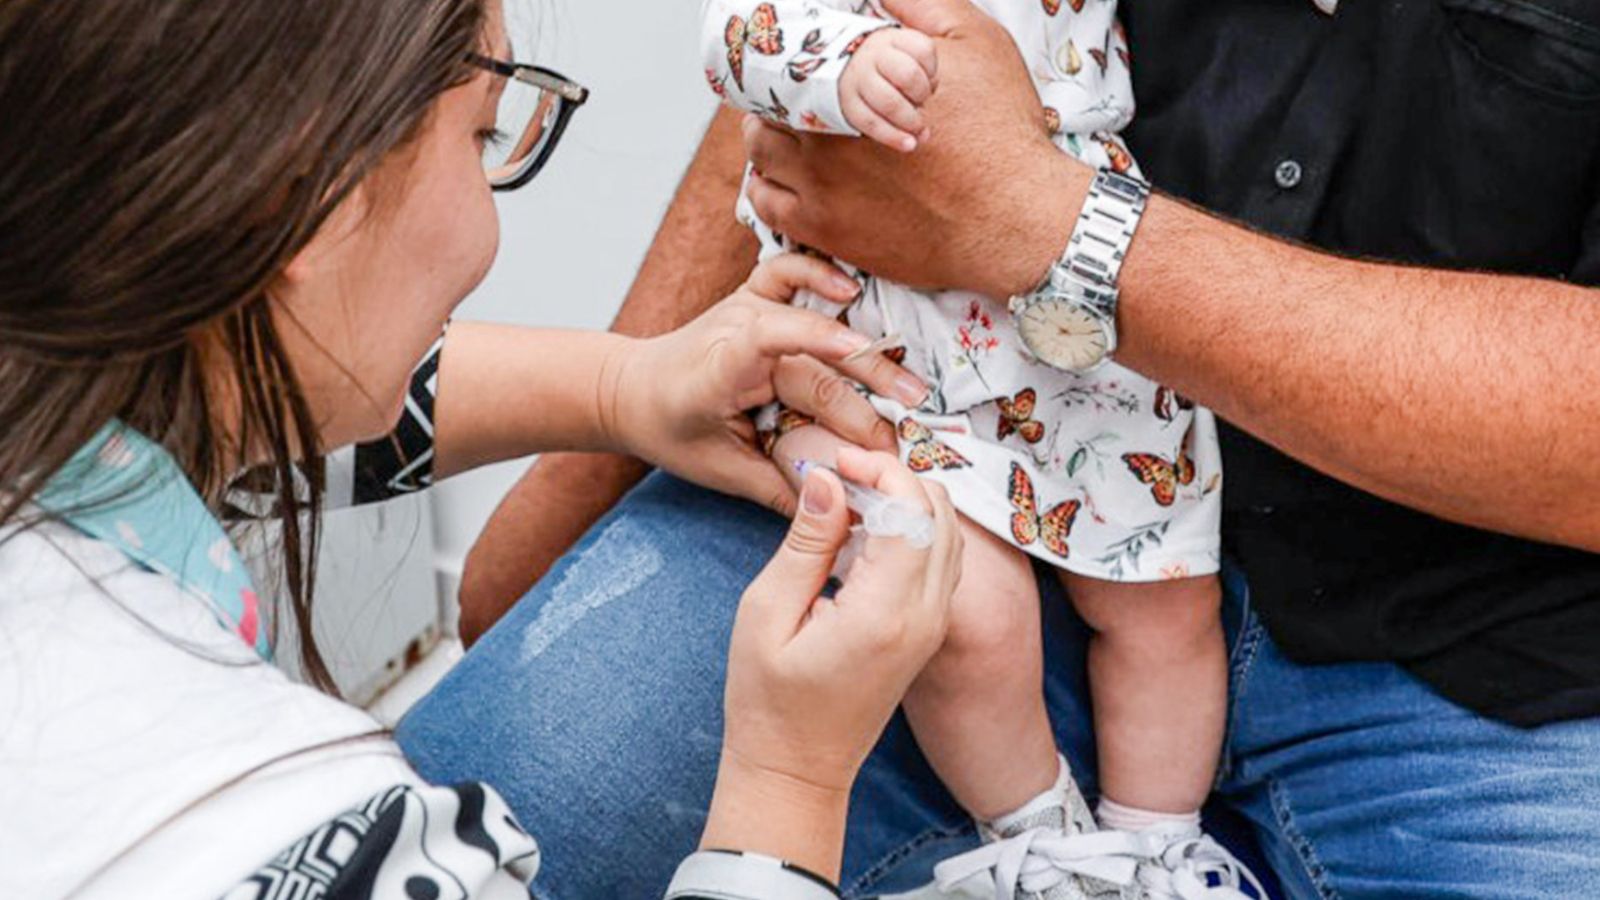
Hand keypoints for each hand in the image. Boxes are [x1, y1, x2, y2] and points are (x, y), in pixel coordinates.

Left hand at [603, 254, 928, 515]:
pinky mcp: (753, 298)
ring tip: (908, 382)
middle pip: (813, 361)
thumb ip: (779, 489)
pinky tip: (853, 290)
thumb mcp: (720, 470)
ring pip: (814, 317)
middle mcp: (736, 330)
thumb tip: (842, 513)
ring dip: (864, 347)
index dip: (814, 345)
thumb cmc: (671, 429)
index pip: (769, 344)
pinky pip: (789, 272)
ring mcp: (745, 307)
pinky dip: (820, 273)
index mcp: (721, 370)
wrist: (631, 389)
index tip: (857, 359)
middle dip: (866, 398)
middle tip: (910, 425)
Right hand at [701, 450, 961, 875]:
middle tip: (842, 470)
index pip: (914, 512)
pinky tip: (867, 530)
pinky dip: (915, 529)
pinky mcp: (929, 631)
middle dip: (897, 477)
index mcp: (885, 613)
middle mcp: (924, 617)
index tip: (837, 459)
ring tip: (851, 495)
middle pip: (942, 514)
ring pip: (949, 534)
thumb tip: (826, 477)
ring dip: (908, 500)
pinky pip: (940, 561)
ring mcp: (933, 626)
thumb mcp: (767, 612)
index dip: (880, 471)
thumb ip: (806, 541)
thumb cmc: (768, 701)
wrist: (796, 769)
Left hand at [743, 0, 1088, 298]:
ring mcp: (820, 185)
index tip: (798, 56)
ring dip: (767, 135)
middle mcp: (826, 134)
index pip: (794, 57)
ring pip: (760, 151)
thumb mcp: (975, 42)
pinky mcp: (824, 229)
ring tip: (785, 130)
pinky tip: (783, 175)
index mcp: (855, 83)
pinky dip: (763, 184)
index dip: (790, 54)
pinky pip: (765, 203)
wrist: (1013, 219)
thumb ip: (919, 5)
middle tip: (791, 93)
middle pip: (769, 102)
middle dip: (777, 93)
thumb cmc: (1001, 131)